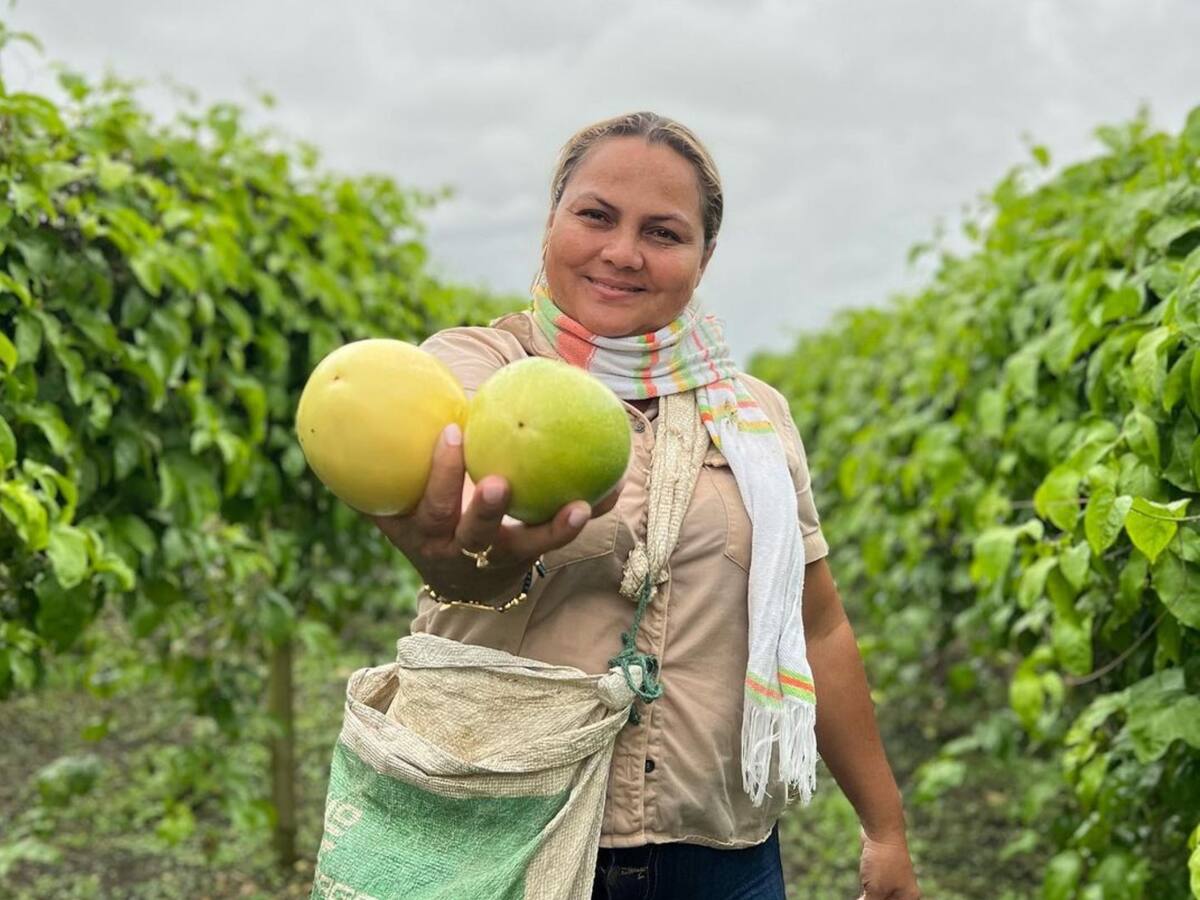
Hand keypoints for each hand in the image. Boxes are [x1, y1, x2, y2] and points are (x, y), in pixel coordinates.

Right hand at [367, 423, 623, 593]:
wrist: (458, 578)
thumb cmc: (426, 516)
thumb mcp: (399, 500)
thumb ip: (392, 461)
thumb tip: (362, 394)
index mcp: (426, 532)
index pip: (431, 505)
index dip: (441, 473)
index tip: (451, 433)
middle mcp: (462, 549)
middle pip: (474, 534)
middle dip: (485, 509)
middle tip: (500, 482)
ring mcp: (500, 558)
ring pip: (529, 546)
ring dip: (555, 527)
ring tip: (580, 505)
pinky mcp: (532, 558)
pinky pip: (561, 536)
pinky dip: (590, 511)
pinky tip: (613, 488)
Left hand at [856, 827, 919, 899]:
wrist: (881, 829)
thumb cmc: (883, 861)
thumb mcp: (875, 890)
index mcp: (908, 898)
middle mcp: (903, 891)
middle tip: (862, 899)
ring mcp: (892, 880)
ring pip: (878, 898)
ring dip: (868, 899)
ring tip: (861, 896)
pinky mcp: (880, 872)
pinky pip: (872, 890)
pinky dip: (865, 895)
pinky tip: (860, 896)